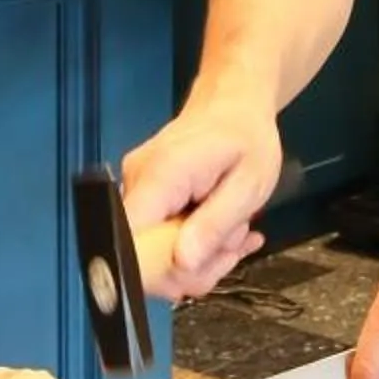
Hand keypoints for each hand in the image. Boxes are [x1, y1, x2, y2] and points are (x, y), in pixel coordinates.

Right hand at [118, 100, 279, 298]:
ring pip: (151, 255)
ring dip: (197, 259)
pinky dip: (189, 248)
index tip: (201, 269)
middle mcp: (134, 183)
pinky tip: (217, 233)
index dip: (159, 270)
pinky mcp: (140, 200)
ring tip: (232, 232)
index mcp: (159, 176)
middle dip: (192, 268)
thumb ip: (215, 224)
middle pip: (141, 257)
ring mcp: (133, 191)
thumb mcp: (249, 185)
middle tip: (234, 246)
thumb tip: (182, 263)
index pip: (130, 240)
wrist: (232, 107)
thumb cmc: (247, 139)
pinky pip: (156, 241)